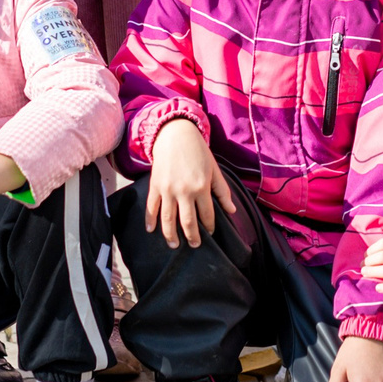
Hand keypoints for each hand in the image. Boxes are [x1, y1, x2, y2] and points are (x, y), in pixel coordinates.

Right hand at [145, 120, 237, 247]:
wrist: (175, 135)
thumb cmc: (198, 152)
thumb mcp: (214, 170)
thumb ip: (222, 191)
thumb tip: (232, 211)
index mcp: (201, 187)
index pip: (206, 215)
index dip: (209, 227)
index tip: (209, 233)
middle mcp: (184, 191)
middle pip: (187, 222)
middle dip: (192, 236)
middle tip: (195, 246)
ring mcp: (167, 190)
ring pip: (168, 219)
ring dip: (171, 235)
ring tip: (174, 245)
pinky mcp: (155, 186)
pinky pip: (152, 207)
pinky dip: (150, 220)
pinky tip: (151, 230)